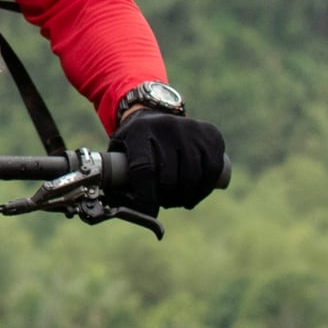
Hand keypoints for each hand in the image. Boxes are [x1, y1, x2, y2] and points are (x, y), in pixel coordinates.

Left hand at [110, 104, 228, 212]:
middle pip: (171, 176)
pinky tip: (195, 195)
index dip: (146, 196)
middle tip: (164, 204)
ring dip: (186, 196)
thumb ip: (115, 177)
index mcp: (140, 131)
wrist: (156, 115)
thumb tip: (118, 210)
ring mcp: (191, 129)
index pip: (144, 169)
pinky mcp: (211, 134)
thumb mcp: (119, 150)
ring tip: (178, 201)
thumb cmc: (135, 142)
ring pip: (194, 175)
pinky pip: (212, 169)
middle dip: (167, 199)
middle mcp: (167, 126)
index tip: (148, 211)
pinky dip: (204, 188)